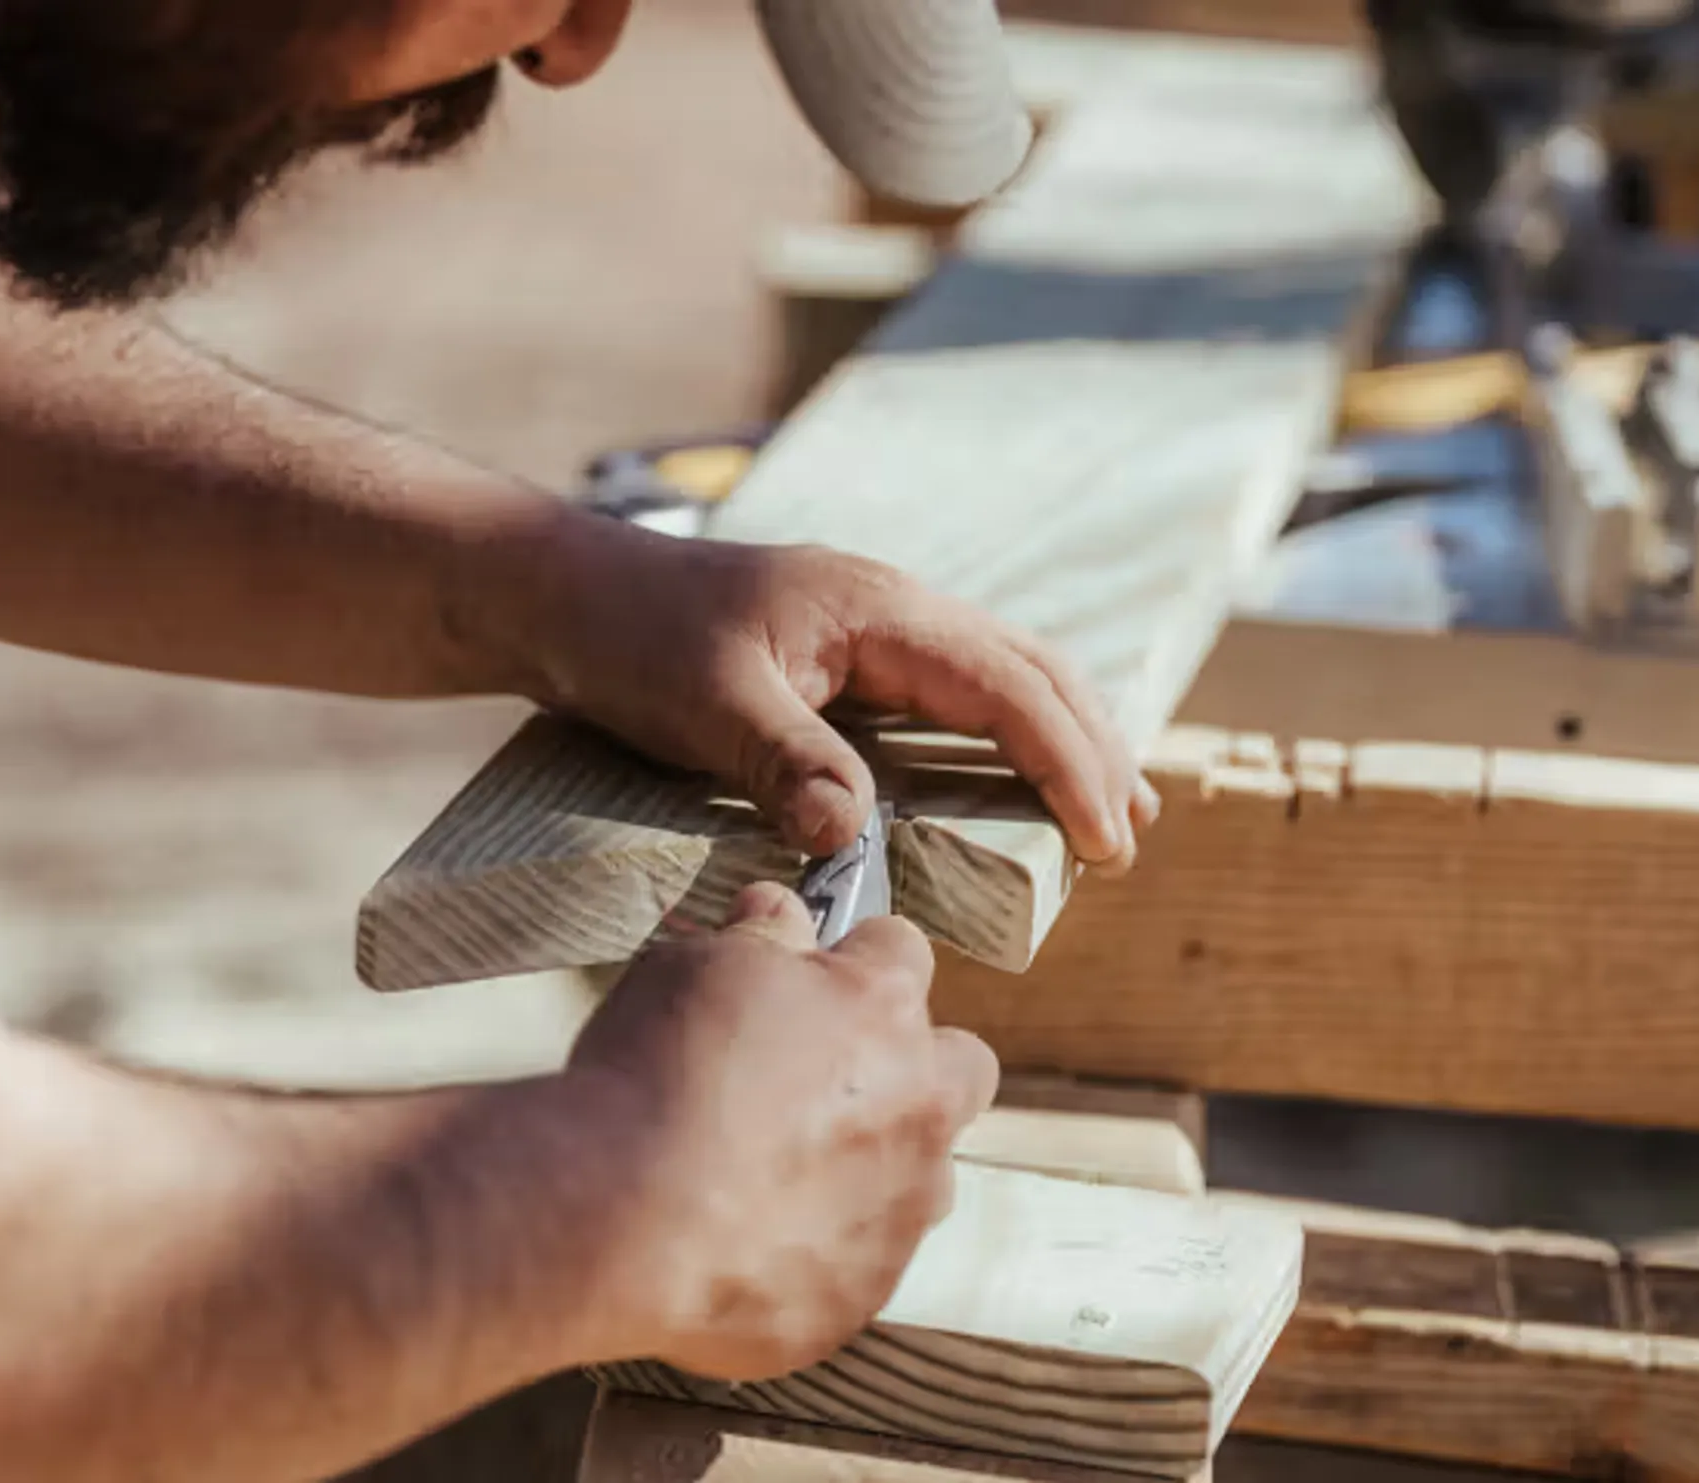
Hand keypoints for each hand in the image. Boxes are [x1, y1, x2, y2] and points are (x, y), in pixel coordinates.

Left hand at [530, 517, 1160, 869]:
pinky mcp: (853, 656)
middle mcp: (896, 609)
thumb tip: (855, 838)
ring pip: (1007, 675)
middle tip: (1131, 841)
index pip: (1008, 687)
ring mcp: (878, 628)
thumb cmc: (630, 638)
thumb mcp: (702, 704)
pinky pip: (960, 691)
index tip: (1106, 839)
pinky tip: (1018, 778)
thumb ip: (785, 762)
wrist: (566, 593)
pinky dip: (1010, 734)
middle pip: (1034, 671)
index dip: (1068, 764)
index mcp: (880, 610)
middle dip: (1094, 751)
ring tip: (1114, 812)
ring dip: (1066, 739)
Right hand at [566, 882, 998, 1380]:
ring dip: (869, 1166)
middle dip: (914, 1063)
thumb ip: (758, 936)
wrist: (615, 1220)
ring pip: (920, 1177)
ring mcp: (899, 1212)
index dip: (855, 956)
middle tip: (823, 1075)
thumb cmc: (654, 1075)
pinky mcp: (859, 1296)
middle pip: (961, 1067)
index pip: (903, 950)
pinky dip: (814, 1251)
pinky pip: (856, 1264)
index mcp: (883, 1010)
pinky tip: (738, 1241)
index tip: (815, 971)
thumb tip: (778, 910)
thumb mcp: (694, 965)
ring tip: (771, 1172)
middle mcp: (918, 1108)